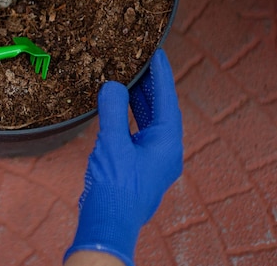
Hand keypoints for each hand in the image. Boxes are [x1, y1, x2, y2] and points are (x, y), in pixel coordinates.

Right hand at [64, 49, 182, 265]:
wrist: (108, 224)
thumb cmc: (115, 187)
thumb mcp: (111, 143)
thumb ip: (113, 111)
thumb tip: (113, 86)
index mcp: (168, 143)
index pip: (166, 99)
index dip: (161, 74)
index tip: (156, 52)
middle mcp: (166, 150)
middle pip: (161, 109)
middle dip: (150, 85)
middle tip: (139, 61)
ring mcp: (153, 160)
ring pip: (149, 122)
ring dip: (139, 101)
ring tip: (128, 78)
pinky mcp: (139, 166)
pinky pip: (139, 133)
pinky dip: (130, 117)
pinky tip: (118, 107)